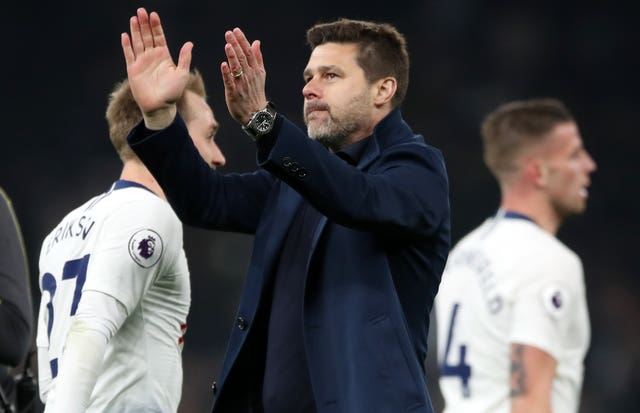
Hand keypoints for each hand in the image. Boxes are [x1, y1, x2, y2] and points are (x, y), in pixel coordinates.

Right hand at [121, 8, 192, 128]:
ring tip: (134, 18)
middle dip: (144, 24)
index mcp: (164, 56)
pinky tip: (125, 35)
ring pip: (137, 42)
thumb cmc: (173, 93)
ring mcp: (142, 62)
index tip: (154, 15)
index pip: (159, 37)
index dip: (156, 26)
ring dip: (135, 30)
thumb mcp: (182, 74)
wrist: (160, 107)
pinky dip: (126, 45)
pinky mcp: (133, 69)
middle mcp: (152, 57)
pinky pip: (129, 54)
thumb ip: (184, 58)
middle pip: (147, 36)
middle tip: (142, 11)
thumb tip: (189, 43)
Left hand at [221, 28, 267, 124]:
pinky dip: (227, 73)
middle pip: (242, 58)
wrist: (256, 114)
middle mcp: (249, 76)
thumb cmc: (256, 93)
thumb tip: (256, 42)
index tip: (236, 30)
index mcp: (255, 70)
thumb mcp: (260, 74)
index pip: (249, 52)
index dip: (242, 41)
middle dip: (236, 45)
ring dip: (232, 56)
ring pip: (237, 68)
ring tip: (227, 45)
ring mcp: (241, 84)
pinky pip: (230, 82)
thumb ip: (258, 57)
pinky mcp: (234, 93)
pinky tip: (223, 64)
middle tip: (228, 33)